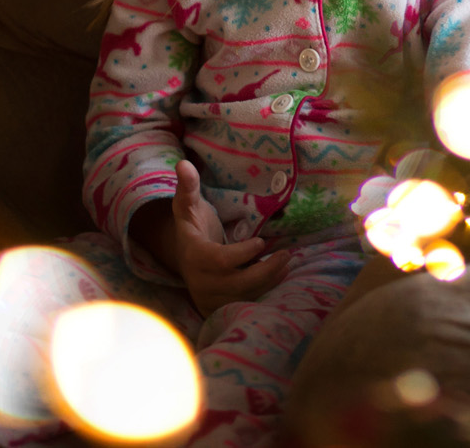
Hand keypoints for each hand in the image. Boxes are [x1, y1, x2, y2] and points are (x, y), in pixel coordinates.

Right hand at [137, 160, 292, 316]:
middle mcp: (201, 281)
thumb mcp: (187, 206)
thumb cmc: (192, 227)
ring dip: (269, 281)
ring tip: (287, 262)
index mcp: (194, 256)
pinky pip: (244, 303)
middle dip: (264, 271)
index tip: (261, 240)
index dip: (242, 255)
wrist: (183, 258)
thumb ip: (188, 187)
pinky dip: (264, 291)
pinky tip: (279, 275)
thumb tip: (183, 163)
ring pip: (243, 296)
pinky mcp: (219, 307)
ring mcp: (210, 297)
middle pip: (236, 284)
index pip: (218, 261)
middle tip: (286, 255)